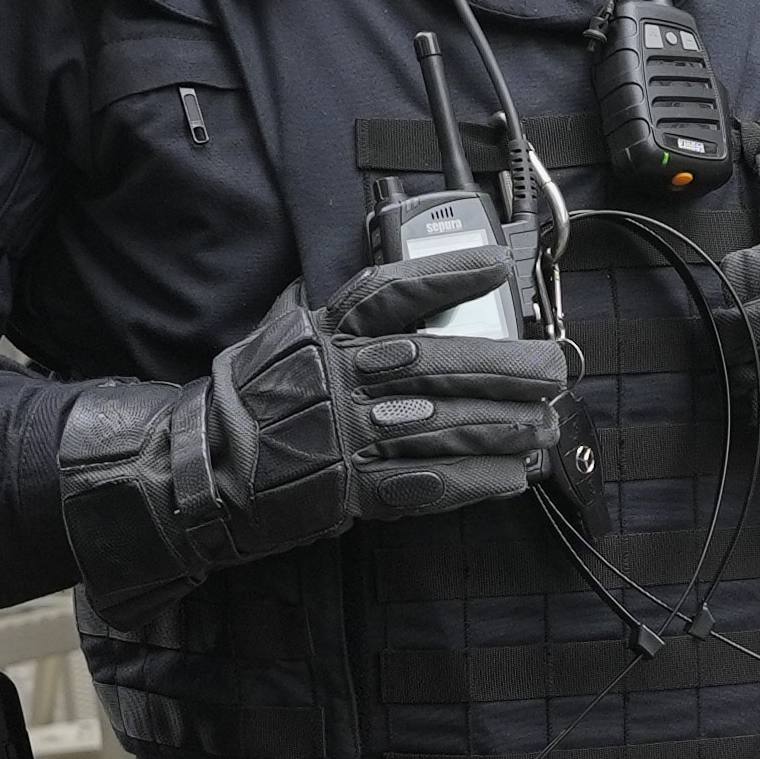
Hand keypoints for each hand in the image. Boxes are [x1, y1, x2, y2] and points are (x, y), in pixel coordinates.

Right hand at [58, 247, 569, 589]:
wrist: (202, 471)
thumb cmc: (251, 399)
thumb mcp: (281, 336)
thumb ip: (333, 310)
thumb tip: (383, 276)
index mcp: (326, 335)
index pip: (389, 294)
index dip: (444, 277)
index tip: (495, 269)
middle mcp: (340, 380)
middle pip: (437, 361)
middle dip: (505, 368)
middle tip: (556, 370)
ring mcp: (346, 437)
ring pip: (442, 424)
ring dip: (503, 427)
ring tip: (548, 426)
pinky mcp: (350, 489)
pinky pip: (425, 484)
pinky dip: (472, 481)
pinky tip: (512, 477)